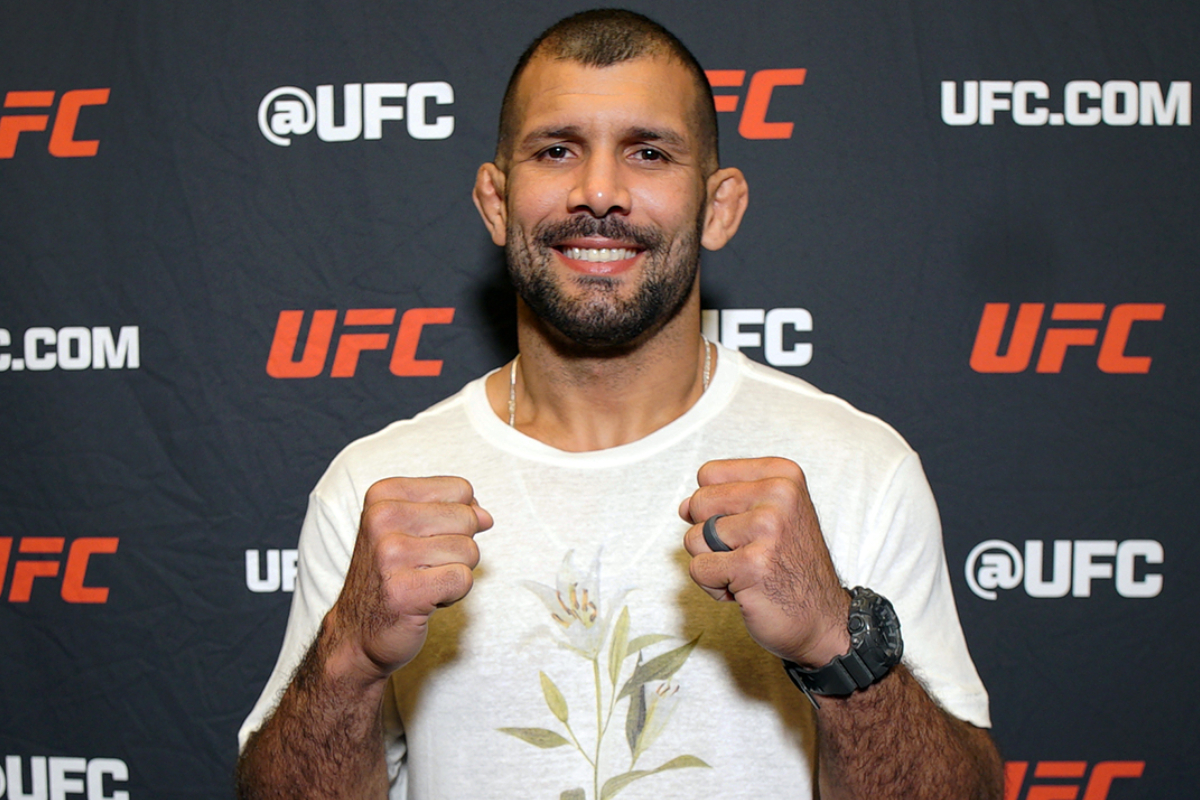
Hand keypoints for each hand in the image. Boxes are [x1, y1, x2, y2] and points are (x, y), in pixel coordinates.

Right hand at [326, 476, 492, 682]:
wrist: (357, 632)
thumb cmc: (390, 577)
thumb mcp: (412, 530)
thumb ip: (452, 513)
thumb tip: (485, 516)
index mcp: (384, 495)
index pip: (461, 490)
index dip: (458, 518)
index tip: (426, 539)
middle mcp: (382, 519)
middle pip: (468, 519)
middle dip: (459, 547)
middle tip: (424, 566)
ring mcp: (390, 555)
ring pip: (469, 550)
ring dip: (455, 572)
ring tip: (423, 582)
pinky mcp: (405, 590)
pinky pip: (463, 579)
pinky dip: (454, 594)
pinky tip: (426, 599)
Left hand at [679, 457, 849, 666]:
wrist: (823, 619)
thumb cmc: (790, 567)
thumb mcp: (768, 516)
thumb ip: (724, 501)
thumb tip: (684, 506)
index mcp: (782, 476)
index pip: (709, 473)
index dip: (714, 505)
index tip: (745, 525)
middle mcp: (779, 495)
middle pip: (698, 503)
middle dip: (710, 535)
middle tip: (748, 552)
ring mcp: (766, 528)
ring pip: (694, 538)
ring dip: (713, 563)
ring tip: (747, 572)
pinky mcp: (751, 564)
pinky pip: (699, 569)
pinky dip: (714, 587)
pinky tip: (745, 589)